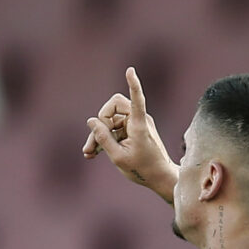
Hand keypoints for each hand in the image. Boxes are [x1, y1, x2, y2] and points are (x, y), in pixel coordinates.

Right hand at [83, 67, 176, 203]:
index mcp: (139, 124)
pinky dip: (105, 139)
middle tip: (91, 144)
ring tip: (89, 154)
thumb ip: (103, 138)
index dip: (133, 84)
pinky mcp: (132, 130)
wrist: (159, 178)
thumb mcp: (118, 156)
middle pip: (113, 107)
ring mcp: (135, 124)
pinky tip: (94, 153)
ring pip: (110, 121)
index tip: (130, 70)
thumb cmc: (142, 169)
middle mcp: (138, 120)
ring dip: (99, 136)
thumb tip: (91, 121)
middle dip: (99, 124)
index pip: (137, 99)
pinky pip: (114, 129)